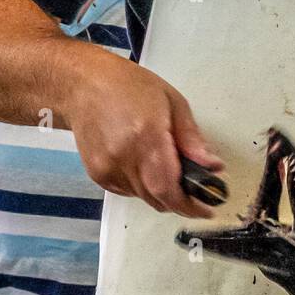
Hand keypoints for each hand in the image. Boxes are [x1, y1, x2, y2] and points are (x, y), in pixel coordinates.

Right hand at [62, 52, 222, 218]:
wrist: (83, 85)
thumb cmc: (129, 86)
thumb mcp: (172, 102)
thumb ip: (192, 138)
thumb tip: (212, 166)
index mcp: (146, 137)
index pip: (169, 189)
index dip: (190, 205)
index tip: (207, 209)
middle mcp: (124, 159)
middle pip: (158, 199)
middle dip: (180, 199)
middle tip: (194, 187)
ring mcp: (107, 169)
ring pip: (144, 197)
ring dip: (161, 190)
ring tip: (165, 163)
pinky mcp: (97, 175)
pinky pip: (128, 192)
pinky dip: (142, 184)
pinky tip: (142, 160)